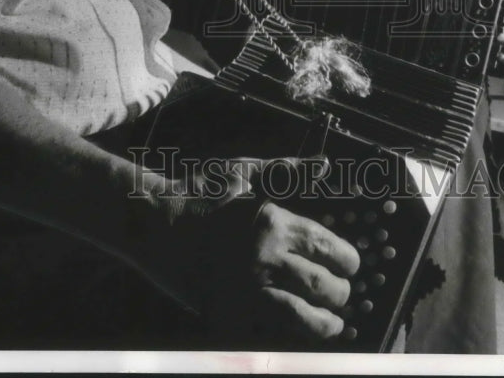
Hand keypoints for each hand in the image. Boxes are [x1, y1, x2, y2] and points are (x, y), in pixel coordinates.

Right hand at [130, 157, 359, 343]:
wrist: (153, 221)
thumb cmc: (200, 191)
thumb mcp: (245, 171)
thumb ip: (289, 171)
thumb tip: (325, 164)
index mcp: (274, 222)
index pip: (329, 248)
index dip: (347, 260)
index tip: (350, 265)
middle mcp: (265, 259)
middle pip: (322, 285)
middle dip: (341, 293)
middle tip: (343, 294)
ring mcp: (245, 290)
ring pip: (302, 317)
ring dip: (325, 324)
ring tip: (334, 324)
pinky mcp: (226, 313)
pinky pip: (268, 334)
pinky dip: (288, 338)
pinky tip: (297, 336)